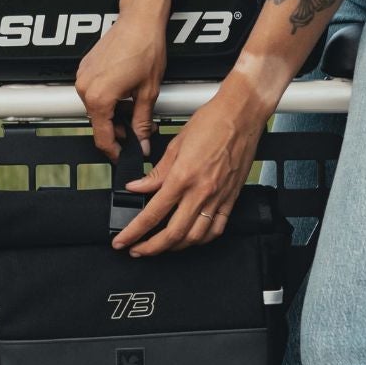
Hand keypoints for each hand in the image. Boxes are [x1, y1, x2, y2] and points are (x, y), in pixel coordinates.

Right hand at [76, 0, 169, 159]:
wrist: (139, 19)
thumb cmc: (145, 47)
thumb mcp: (148, 91)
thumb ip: (142, 122)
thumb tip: (142, 141)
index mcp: (99, 98)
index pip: (102, 137)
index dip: (115, 151)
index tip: (123, 155)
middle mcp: (85, 88)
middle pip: (98, 123)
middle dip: (118, 130)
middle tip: (137, 131)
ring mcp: (83, 77)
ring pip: (96, 108)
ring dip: (113, 114)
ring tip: (134, 108)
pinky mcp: (85, 69)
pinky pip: (93, 93)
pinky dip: (108, 99)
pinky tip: (125, 94)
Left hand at [111, 83, 271, 256]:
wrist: (243, 113)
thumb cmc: (212, 121)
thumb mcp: (175, 145)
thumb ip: (155, 173)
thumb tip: (136, 187)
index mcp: (183, 177)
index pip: (152, 214)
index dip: (134, 232)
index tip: (122, 241)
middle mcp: (201, 191)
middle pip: (173, 234)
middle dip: (151, 248)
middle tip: (137, 251)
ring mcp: (218, 197)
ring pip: (195, 237)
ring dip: (175, 247)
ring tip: (160, 246)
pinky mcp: (231, 198)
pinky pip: (217, 229)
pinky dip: (201, 240)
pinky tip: (190, 239)